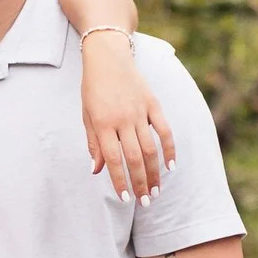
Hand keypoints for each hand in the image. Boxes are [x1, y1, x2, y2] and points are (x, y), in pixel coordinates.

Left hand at [79, 35, 174, 199]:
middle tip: (145, 202)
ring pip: (151, 148)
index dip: (120, 180)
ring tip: (156, 191)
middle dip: (140, 182)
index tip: (125, 198)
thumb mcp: (86, 115)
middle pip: (135, 158)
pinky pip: (164, 130)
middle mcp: (123, 119)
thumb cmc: (93, 88)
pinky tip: (171, 166)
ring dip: (154, 172)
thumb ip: (93, 143)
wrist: (108, 55)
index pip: (113, 159)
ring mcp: (140, 111)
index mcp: (103, 123)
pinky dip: (169, 149)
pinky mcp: (153, 104)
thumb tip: (96, 171)